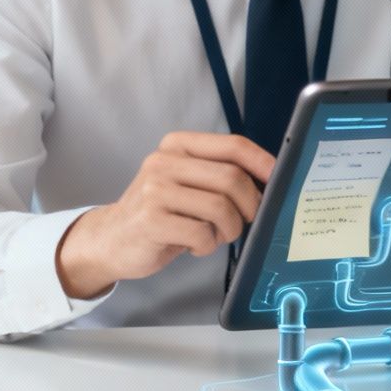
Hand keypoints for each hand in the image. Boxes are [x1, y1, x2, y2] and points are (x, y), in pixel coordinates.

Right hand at [56, 132, 274, 299]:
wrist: (112, 238)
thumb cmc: (159, 213)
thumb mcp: (185, 183)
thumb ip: (218, 175)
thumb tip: (270, 182)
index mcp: (177, 146)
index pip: (233, 145)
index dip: (263, 163)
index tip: (278, 180)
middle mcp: (164, 161)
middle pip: (232, 178)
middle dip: (248, 206)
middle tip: (243, 221)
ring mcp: (155, 189)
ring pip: (221, 207)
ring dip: (228, 230)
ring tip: (214, 235)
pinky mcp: (151, 219)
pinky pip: (202, 233)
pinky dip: (207, 245)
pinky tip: (194, 245)